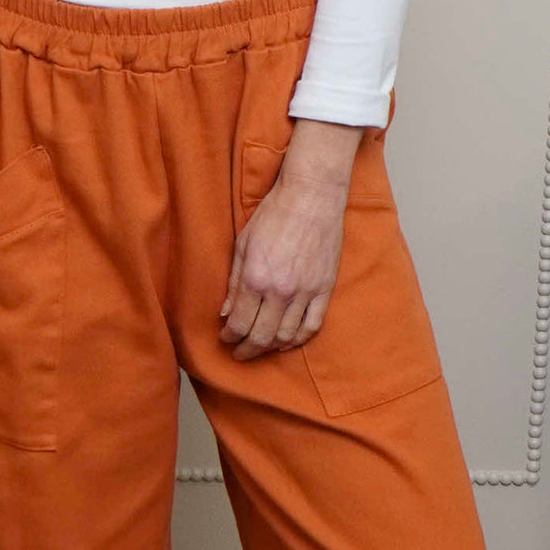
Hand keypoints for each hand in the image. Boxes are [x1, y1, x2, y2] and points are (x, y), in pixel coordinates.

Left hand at [219, 117, 362, 360]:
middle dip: (247, 350)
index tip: (226, 338)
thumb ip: (234, 283)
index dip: (230, 337)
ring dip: (271, 347)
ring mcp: (306, 292)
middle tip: (240, 353)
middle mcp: (281, 291)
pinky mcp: (324, 289)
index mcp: (256, 278)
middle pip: (262, 337)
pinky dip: (298, 339)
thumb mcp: (243, 244)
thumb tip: (225, 314)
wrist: (312, 195)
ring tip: (262, 347)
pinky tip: (288, 340)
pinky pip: (312, 326)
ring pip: (286, 336)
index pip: (239, 323)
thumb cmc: (274, 214)